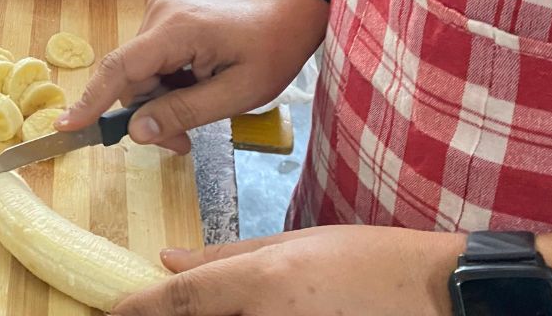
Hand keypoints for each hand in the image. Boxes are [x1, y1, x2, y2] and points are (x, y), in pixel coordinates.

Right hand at [56, 0, 327, 152]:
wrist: (287, 13)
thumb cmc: (271, 51)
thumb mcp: (236, 94)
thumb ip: (184, 112)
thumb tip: (135, 132)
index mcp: (177, 30)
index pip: (121, 67)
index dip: (91, 100)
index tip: (66, 127)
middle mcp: (158, 15)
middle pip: (131, 80)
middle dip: (150, 115)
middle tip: (182, 143)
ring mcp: (159, 15)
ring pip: (138, 76)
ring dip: (159, 103)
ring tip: (195, 118)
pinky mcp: (162, 20)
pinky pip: (148, 64)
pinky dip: (164, 86)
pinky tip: (191, 92)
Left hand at [112, 225, 463, 315]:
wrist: (440, 296)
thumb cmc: (370, 260)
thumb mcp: (295, 242)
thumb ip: (226, 255)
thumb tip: (169, 258)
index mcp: (262, 284)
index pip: (181, 302)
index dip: (138, 309)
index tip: (112, 311)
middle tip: (154, 310)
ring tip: (241, 301)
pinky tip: (253, 312)